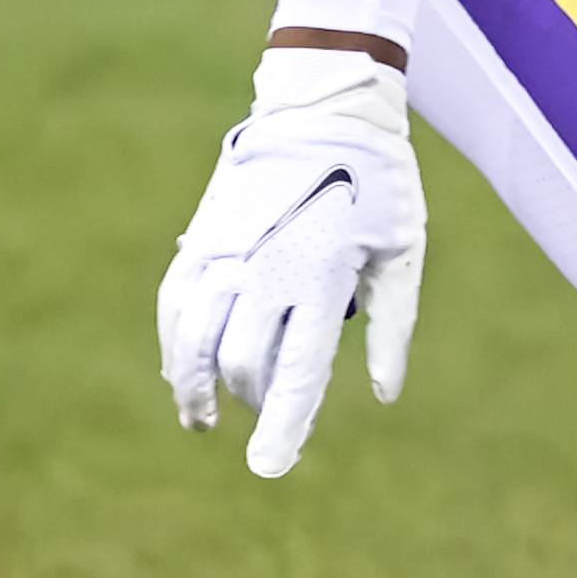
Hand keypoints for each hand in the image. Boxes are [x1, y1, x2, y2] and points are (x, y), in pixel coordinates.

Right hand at [157, 47, 426, 478]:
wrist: (321, 108)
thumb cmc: (377, 183)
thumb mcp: (403, 251)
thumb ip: (392, 326)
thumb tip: (382, 395)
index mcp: (322, 279)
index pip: (296, 373)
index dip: (283, 427)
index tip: (268, 469)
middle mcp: (265, 272)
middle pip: (243, 364)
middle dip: (254, 402)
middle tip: (268, 419)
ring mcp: (224, 255)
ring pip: (194, 342)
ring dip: (196, 389)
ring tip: (203, 420)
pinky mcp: (201, 240)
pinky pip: (173, 306)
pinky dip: (174, 347)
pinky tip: (180, 374)